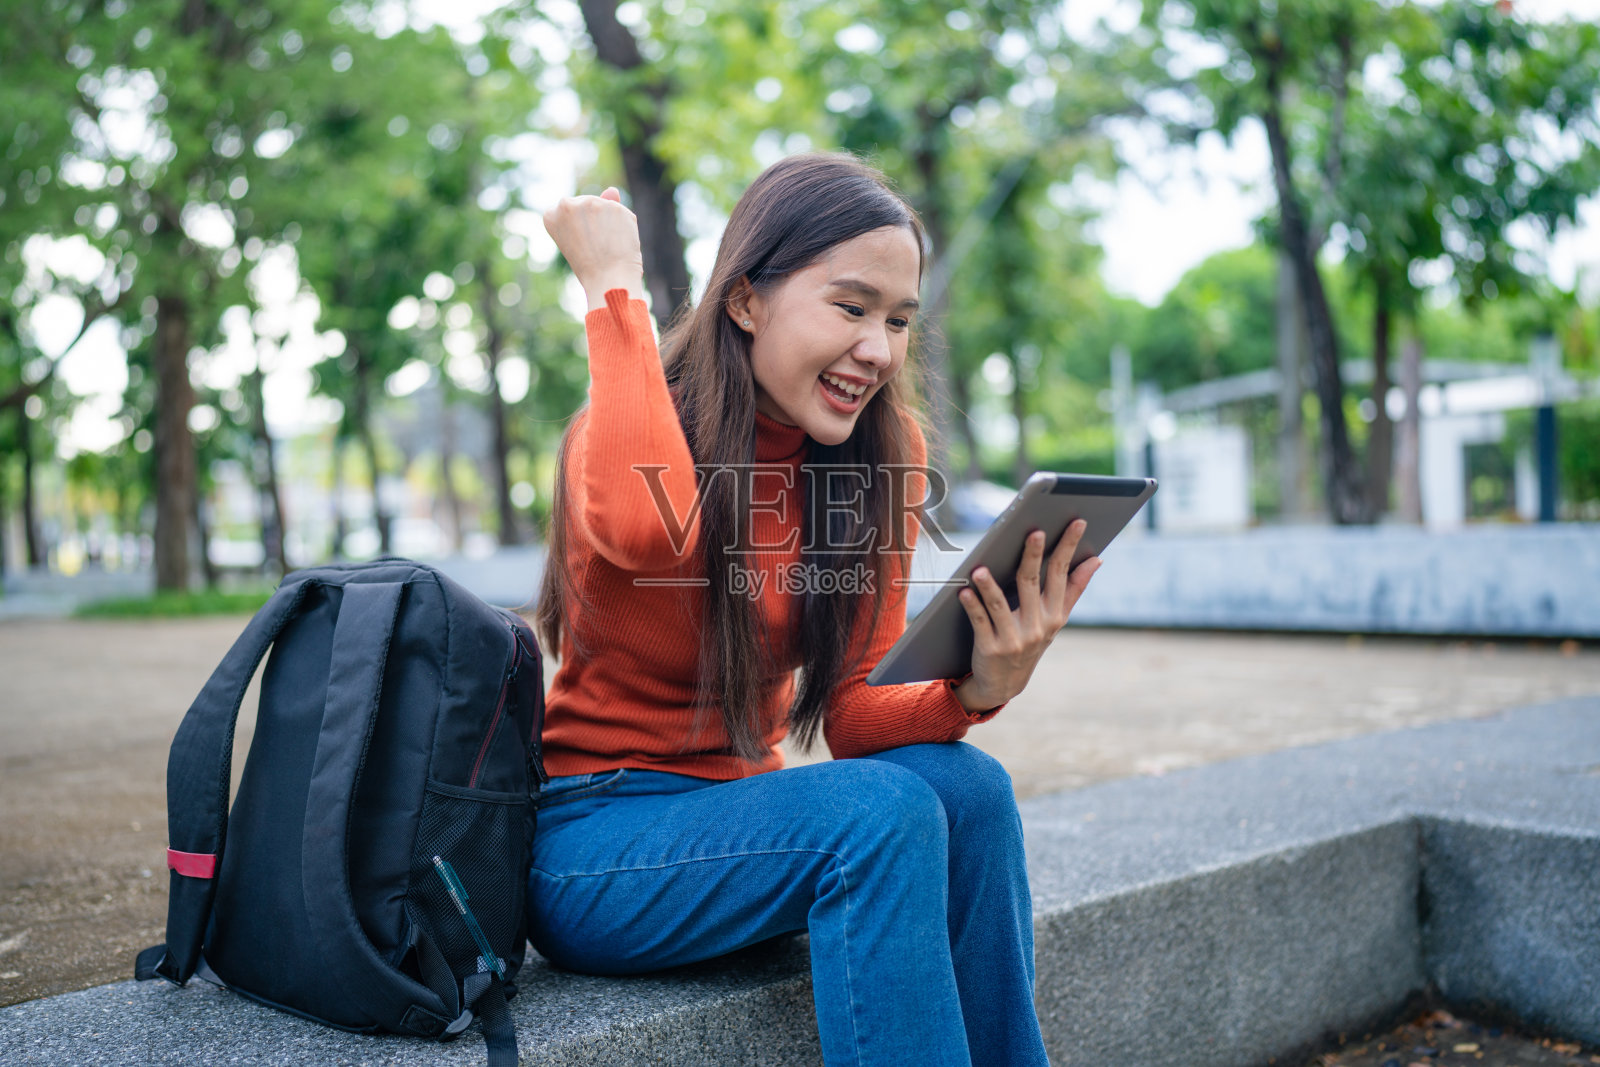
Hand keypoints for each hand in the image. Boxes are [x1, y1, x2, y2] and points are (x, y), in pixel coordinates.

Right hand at [541, 186, 645, 311]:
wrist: (608, 281)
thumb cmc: (591, 267)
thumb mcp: (581, 238)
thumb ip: (591, 211)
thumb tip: (612, 190)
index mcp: (551, 214)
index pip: (567, 210)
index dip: (578, 228)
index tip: (579, 244)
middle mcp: (567, 204)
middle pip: (588, 204)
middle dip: (595, 221)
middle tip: (595, 247)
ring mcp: (592, 202)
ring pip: (606, 206)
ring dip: (610, 222)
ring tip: (607, 245)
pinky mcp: (614, 206)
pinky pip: (623, 213)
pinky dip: (625, 226)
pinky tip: (620, 241)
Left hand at [953, 520, 1100, 713]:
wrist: (1004, 683)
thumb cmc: (1029, 641)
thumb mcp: (1055, 620)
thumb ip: (1073, 589)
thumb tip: (1097, 560)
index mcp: (1054, 614)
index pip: (1062, 574)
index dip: (1069, 547)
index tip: (1078, 523)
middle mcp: (1037, 626)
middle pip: (1033, 583)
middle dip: (1034, 556)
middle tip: (1034, 532)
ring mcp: (1013, 639)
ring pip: (1000, 606)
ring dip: (989, 586)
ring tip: (980, 568)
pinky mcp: (990, 649)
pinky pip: (979, 623)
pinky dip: (971, 606)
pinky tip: (964, 591)